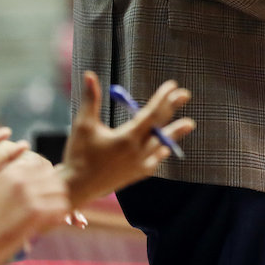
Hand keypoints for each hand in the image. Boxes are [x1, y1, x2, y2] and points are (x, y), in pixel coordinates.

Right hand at [0, 153, 70, 264]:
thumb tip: (37, 165)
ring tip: (50, 212)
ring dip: (57, 202)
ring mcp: (30, 193)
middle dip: (53, 190)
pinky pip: (61, 207)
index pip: (43, 165)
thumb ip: (15, 176)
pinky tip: (51, 221)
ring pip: (61, 191)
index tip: (44, 190)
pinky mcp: (36, 210)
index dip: (46, 178)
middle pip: (54, 177)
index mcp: (13, 170)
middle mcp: (22, 178)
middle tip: (50, 203)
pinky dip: (59, 215)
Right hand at [59, 71, 193, 207]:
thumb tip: (89, 75)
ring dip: (175, 132)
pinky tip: (168, 146)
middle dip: (172, 108)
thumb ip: (90, 99)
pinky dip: (161, 151)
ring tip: (189, 123)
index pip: (150, 114)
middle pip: (160, 126)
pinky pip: (155, 161)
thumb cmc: (78, 155)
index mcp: (126, 138)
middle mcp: (137, 152)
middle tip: (185, 94)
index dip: (162, 98)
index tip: (171, 85)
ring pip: (161, 144)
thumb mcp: (83, 125)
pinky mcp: (137, 175)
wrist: (75, 189)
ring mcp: (139, 165)